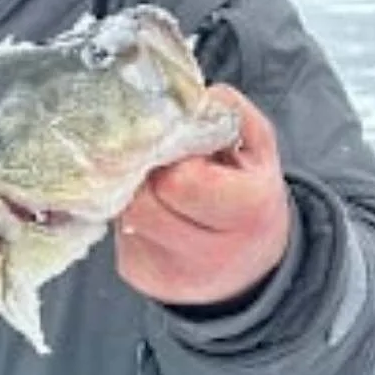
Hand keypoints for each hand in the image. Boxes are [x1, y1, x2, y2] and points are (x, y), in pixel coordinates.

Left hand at [114, 84, 291, 305]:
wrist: (253, 264)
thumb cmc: (249, 192)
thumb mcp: (256, 145)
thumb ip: (226, 111)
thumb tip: (186, 96)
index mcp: (246, 212)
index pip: (180, 180)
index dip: (171, 155)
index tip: (178, 148)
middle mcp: (211, 254)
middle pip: (143, 202)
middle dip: (144, 174)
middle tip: (157, 162)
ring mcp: (174, 274)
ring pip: (124, 216)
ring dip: (133, 192)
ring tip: (156, 185)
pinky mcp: (144, 278)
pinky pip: (119, 236)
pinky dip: (128, 216)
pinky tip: (152, 211)